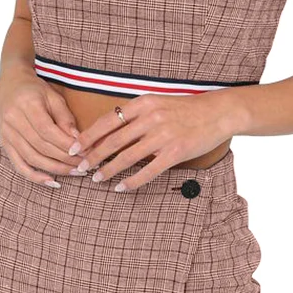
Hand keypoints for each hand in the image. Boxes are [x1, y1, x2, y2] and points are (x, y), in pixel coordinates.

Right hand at [0, 69, 86, 187]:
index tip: (84, 152)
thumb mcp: (53, 96)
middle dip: (65, 159)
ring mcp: (7, 134)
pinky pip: (19, 165)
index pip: (48, 131)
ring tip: (74, 172)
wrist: (9, 85)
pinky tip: (51, 181)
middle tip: (84, 165)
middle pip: (41, 146)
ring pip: (32, 158)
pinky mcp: (5, 144)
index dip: (66, 144)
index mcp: (27, 105)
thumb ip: (65, 118)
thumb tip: (78, 141)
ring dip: (55, 169)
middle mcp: (13, 121)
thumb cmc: (35, 90)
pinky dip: (34, 176)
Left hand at [67, 91, 231, 191]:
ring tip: (98, 179)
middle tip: (80, 168)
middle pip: (113, 141)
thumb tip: (109, 132)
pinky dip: (132, 181)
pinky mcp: (176, 152)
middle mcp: (151, 118)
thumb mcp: (158, 103)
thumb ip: (136, 115)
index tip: (74, 148)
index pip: (107, 121)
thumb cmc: (186, 109)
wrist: (218, 112)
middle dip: (93, 157)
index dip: (88, 137)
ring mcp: (163, 136)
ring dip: (109, 170)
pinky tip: (121, 188)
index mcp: (144, 103)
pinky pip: (148, 171)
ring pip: (127, 157)